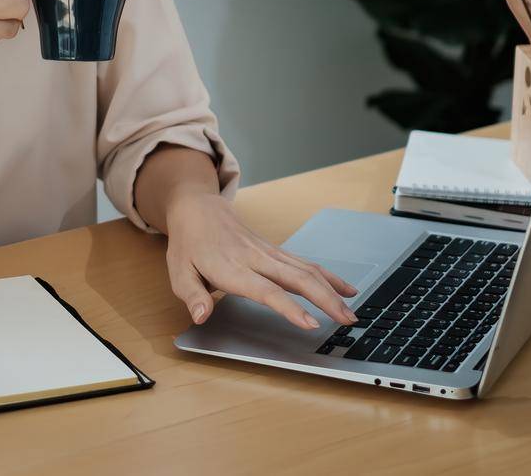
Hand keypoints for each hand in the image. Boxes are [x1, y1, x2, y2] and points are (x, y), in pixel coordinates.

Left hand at [165, 192, 358, 330]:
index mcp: (233, 267)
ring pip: (307, 269)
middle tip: (347, 320)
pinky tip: (344, 288)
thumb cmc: (189, 243)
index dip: (289, 307)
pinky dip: (328, 276)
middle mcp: (256, 258)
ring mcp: (268, 252)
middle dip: (326, 300)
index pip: (266, 290)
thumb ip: (192, 296)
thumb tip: (201, 315)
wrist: (197, 208)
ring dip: (332, 290)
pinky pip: (306, 263)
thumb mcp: (179, 272)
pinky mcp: (275, 250)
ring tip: (352, 311)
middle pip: (297, 278)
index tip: (310, 323)